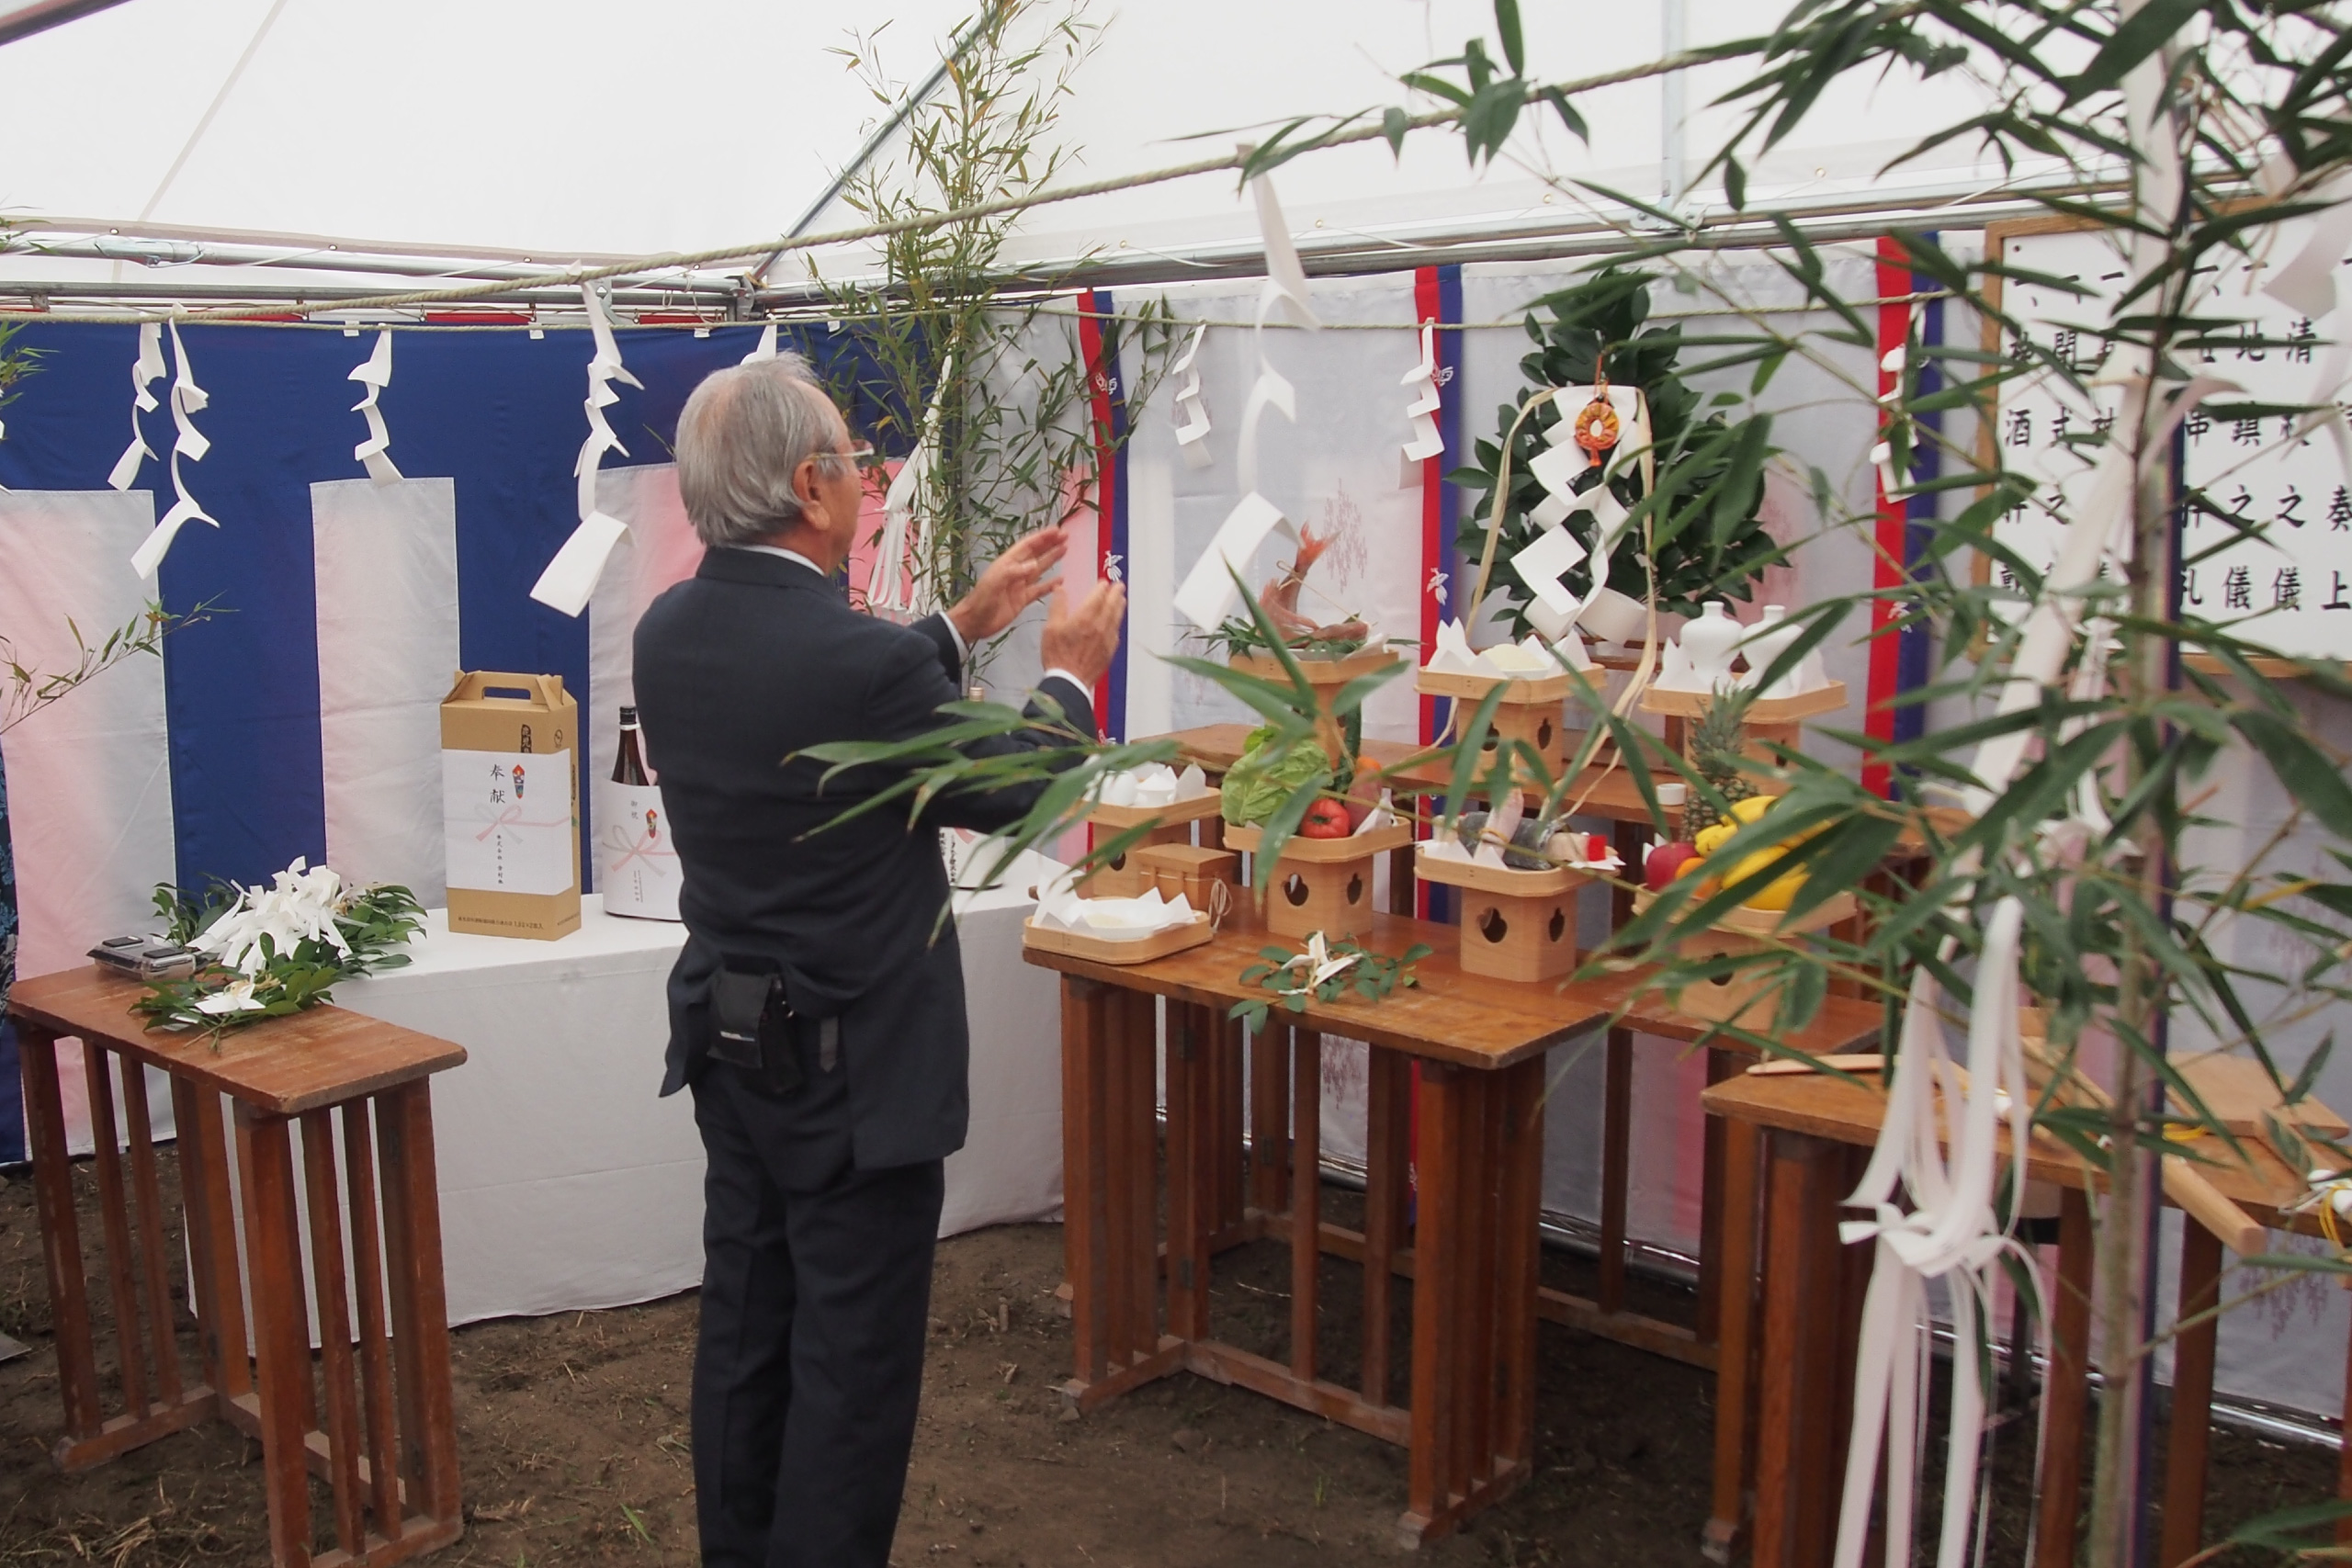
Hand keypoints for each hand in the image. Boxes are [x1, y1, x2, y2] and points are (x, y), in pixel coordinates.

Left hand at [946, 525, 1067, 647]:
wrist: (975, 622)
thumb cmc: (982, 600)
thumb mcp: (995, 582)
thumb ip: (1013, 572)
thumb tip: (1034, 563)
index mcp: (1008, 563)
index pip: (1027, 546)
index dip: (1042, 538)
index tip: (1056, 530)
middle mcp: (1016, 571)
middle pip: (1036, 554)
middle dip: (1049, 544)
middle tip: (1065, 536)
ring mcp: (1020, 585)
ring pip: (1039, 569)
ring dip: (1051, 559)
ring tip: (1065, 550)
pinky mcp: (1023, 600)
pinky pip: (1039, 589)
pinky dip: (1050, 585)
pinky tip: (1061, 580)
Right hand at [1039, 578, 1125, 690]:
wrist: (1069, 681)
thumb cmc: (1058, 655)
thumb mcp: (1050, 628)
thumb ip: (1058, 606)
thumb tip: (1061, 590)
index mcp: (1085, 618)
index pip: (1098, 597)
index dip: (1102, 588)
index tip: (1104, 583)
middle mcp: (1100, 626)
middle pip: (1112, 605)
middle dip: (1116, 594)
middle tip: (1119, 586)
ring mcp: (1107, 639)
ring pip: (1117, 618)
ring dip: (1120, 607)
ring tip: (1122, 600)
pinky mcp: (1109, 651)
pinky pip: (1116, 633)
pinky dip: (1117, 624)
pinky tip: (1115, 624)